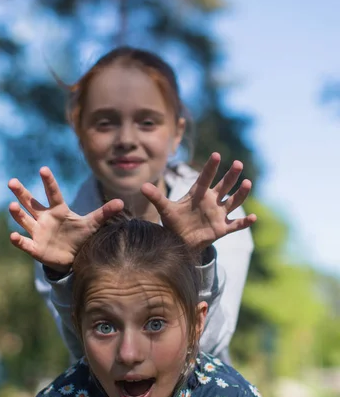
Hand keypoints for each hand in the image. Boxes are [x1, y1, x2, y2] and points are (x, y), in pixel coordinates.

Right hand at [8, 167, 123, 271]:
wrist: (73, 257)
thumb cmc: (81, 236)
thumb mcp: (92, 224)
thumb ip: (105, 213)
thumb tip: (122, 202)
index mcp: (58, 210)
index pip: (53, 193)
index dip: (48, 182)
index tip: (43, 169)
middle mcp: (45, 218)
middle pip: (31, 203)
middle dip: (21, 193)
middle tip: (12, 181)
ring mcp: (38, 232)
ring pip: (25, 220)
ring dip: (18, 213)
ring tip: (11, 205)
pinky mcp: (35, 247)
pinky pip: (25, 243)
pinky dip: (18, 240)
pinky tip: (13, 236)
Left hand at [141, 152, 256, 251]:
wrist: (180, 241)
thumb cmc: (174, 222)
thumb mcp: (165, 209)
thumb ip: (156, 197)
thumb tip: (142, 186)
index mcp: (198, 194)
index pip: (205, 178)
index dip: (210, 167)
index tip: (216, 155)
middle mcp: (211, 201)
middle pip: (224, 186)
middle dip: (231, 176)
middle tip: (238, 164)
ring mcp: (218, 214)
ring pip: (233, 201)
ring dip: (241, 193)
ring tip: (247, 183)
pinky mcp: (222, 228)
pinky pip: (236, 223)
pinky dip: (244, 222)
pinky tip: (253, 217)